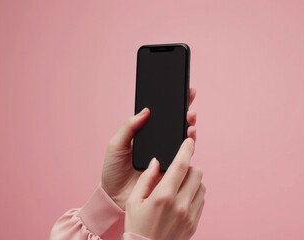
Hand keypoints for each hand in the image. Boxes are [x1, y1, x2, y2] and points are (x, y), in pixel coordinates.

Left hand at [101, 89, 196, 209]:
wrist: (115, 197)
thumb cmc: (113, 171)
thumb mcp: (116, 145)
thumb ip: (129, 127)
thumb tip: (145, 111)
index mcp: (146, 135)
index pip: (161, 117)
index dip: (171, 104)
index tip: (180, 90)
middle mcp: (159, 143)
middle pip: (175, 123)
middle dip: (184, 109)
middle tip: (189, 97)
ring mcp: (167, 155)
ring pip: (183, 136)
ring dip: (189, 124)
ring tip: (190, 116)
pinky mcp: (173, 168)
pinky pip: (185, 154)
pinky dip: (190, 142)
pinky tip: (190, 133)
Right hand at [125, 138, 204, 239]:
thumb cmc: (137, 227)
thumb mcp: (134, 201)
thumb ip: (146, 179)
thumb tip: (157, 162)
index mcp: (163, 196)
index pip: (181, 165)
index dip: (187, 149)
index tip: (189, 140)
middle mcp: (180, 204)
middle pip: (196, 172)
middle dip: (189, 166)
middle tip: (179, 170)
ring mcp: (189, 214)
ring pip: (201, 185)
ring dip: (193, 181)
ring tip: (180, 185)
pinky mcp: (194, 222)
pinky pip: (201, 200)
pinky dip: (194, 194)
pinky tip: (182, 198)